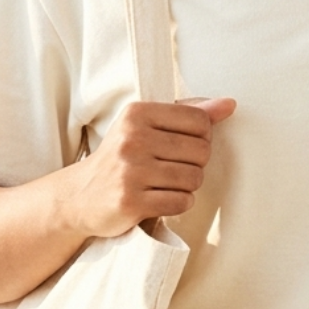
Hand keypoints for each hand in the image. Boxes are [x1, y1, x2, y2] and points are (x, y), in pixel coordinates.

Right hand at [58, 97, 234, 239]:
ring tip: (165, 184)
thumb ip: (188, 113)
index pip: (200, 120)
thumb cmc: (122, 157)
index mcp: (137, 113)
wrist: (80, 196)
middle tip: (172, 168)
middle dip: (195, 164)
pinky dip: (178, 203)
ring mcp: (130, 171)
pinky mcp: (130, 201)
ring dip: (187, 186)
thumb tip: (228, 105)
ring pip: (193, 178)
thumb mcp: (148, 126)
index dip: (201, 136)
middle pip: (201, 151)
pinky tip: (160, 199)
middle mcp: (132, 139)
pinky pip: (180, 202)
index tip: (183, 145)